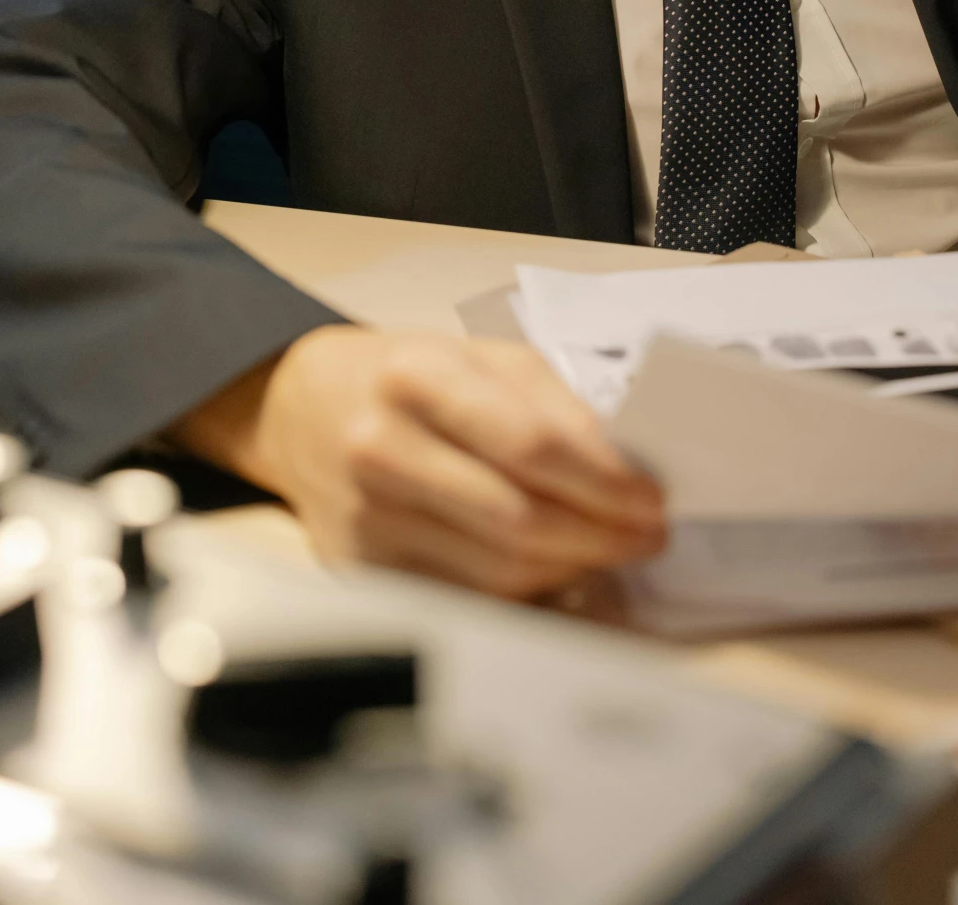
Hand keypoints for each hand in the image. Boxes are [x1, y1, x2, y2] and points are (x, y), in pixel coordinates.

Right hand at [171, 326, 667, 599]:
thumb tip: (627, 472)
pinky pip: (467, 600)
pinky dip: (521, 593)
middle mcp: (380, 445)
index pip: (530, 444)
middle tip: (645, 536)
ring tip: (602, 550)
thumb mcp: (478, 358)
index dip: (603, 482)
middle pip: (519, 519)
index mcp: (415, 375)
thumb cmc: (408, 379)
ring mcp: (365, 516)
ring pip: (498, 572)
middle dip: (601, 536)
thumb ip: (553, 404)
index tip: (652, 500)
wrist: (305, 409)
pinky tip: (546, 569)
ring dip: (570, 569)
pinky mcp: (360, 569)